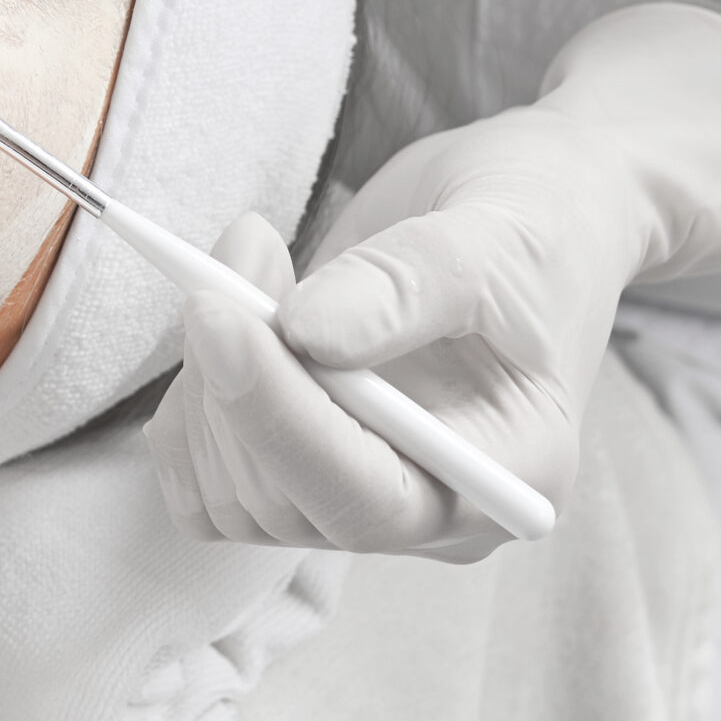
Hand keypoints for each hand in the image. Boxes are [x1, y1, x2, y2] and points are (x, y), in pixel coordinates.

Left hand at [147, 4, 720, 560]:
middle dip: (236, 379)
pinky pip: (204, 481)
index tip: (217, 319)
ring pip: (230, 493)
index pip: (370, 496)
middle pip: (287, 498)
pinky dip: (188, 404)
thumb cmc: (533, 225)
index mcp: (507, 473)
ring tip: (254, 261)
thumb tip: (303, 333)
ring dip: (207, 378)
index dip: (279, 417)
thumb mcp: (491, 234)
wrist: (526, 215)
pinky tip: (226, 318)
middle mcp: (432, 505)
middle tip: (241, 254)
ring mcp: (362, 489)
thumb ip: (402, 288)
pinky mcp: (302, 463)